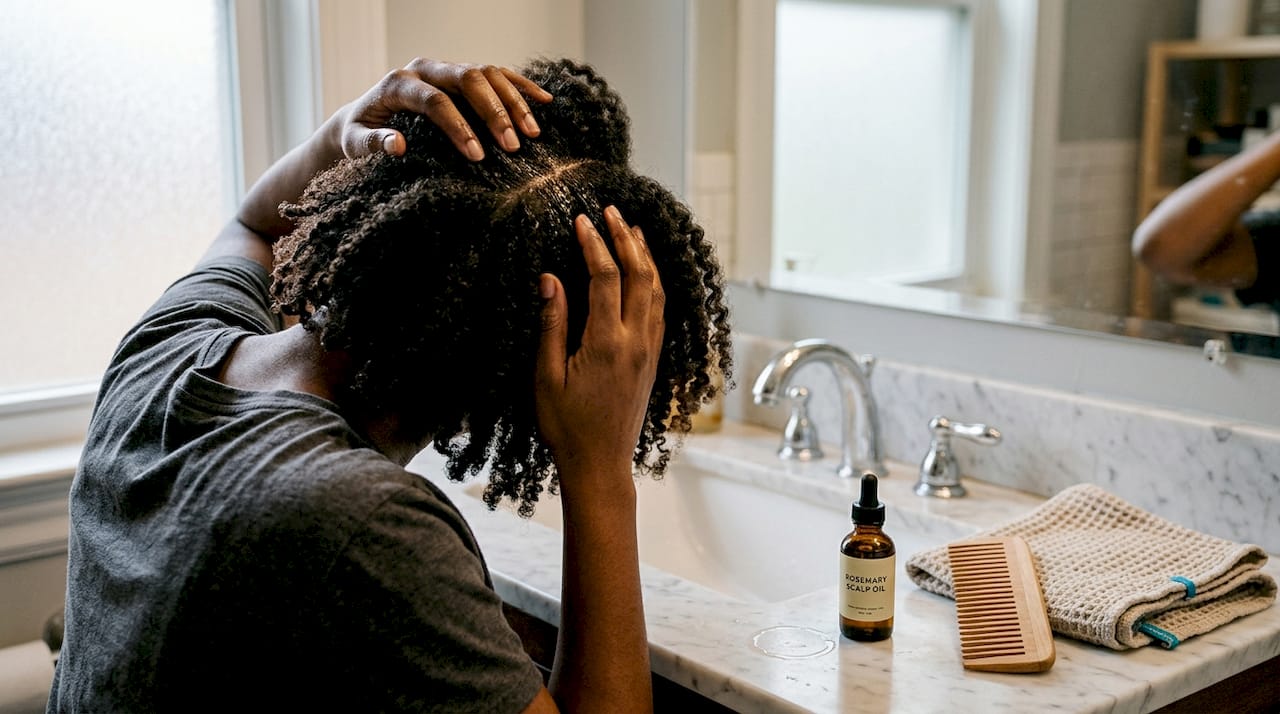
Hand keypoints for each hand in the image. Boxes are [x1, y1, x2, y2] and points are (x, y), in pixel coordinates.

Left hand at [337, 58, 553, 160]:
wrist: (361, 118)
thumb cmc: (358, 135)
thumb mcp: (355, 143)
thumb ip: (372, 143)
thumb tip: (398, 145)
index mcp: (399, 83)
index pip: (435, 100)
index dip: (458, 127)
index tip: (477, 156)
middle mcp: (425, 68)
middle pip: (468, 80)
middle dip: (493, 112)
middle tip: (512, 146)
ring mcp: (446, 68)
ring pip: (488, 73)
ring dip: (514, 101)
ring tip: (532, 133)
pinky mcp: (461, 74)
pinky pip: (497, 74)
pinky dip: (521, 87)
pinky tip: (544, 101)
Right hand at [534, 207, 665, 491]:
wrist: (599, 464)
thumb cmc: (566, 426)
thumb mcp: (545, 377)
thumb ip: (551, 325)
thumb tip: (551, 279)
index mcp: (606, 343)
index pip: (605, 278)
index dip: (594, 244)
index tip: (582, 220)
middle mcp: (635, 342)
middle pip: (640, 275)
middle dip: (626, 238)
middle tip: (612, 211)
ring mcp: (649, 351)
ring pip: (656, 291)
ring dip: (646, 257)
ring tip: (634, 230)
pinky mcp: (653, 361)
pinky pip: (660, 311)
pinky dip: (654, 282)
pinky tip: (647, 273)